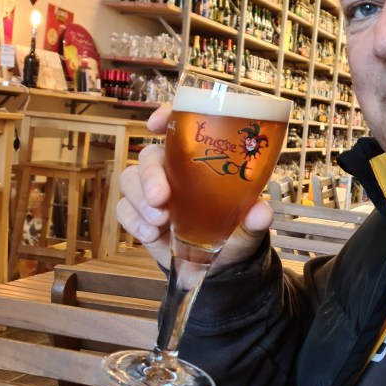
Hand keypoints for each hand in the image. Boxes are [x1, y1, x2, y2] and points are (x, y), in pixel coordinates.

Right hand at [117, 104, 273, 270]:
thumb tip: (262, 213)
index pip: (179, 128)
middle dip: (149, 174)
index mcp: (200, 162)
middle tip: (159, 198)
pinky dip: (134, 221)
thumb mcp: (249, 228)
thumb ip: (254, 220)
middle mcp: (174, 171)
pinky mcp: (139, 215)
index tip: (156, 123)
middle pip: (149, 156)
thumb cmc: (234, 234)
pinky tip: (151, 235)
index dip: (165, 118)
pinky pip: (123, 209)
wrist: (218, 267)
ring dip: (139, 201)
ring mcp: (152, 192)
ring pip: (129, 179)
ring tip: (159, 223)